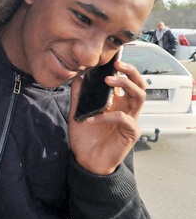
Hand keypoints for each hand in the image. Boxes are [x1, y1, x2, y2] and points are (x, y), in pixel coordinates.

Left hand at [68, 59, 144, 174]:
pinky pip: (123, 118)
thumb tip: (78, 76)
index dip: (124, 69)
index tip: (113, 58)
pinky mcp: (130, 133)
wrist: (86, 160)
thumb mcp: (78, 112)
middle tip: (117, 65)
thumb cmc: (85, 137)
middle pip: (140, 85)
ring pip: (140, 97)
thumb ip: (79, 95)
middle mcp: (127, 109)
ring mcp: (131, 120)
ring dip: (125, 85)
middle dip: (131, 72)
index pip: (127, 81)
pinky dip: (107, 115)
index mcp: (117, 102)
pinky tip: (91, 118)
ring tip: (108, 80)